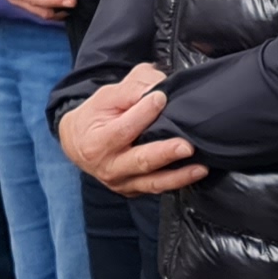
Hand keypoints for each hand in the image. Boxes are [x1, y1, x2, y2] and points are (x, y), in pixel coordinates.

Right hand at [58, 63, 200, 193]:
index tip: (161, 97)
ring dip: (179, 176)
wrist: (77, 143)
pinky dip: (176, 182)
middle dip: (165, 154)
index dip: (143, 113)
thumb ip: (130, 90)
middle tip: (186, 146)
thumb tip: (157, 88)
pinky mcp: (132, 190)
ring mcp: (121, 183)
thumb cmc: (94, 116)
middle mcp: (109, 167)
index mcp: (97, 142)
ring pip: (152, 183)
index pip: (123, 129)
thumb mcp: (105, 97)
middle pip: (140, 162)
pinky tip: (193, 174)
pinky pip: (156, 188)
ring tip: (200, 168)